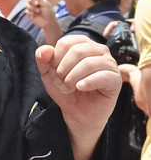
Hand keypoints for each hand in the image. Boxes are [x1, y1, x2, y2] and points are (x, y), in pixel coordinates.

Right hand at [26, 0, 61, 42]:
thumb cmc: (49, 13)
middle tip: (36, 4)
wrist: (48, 22)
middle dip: (31, 0)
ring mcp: (31, 8)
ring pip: (27, 5)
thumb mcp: (45, 5)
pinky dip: (31, 13)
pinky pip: (27, 11)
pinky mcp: (29, 13)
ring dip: (33, 8)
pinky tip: (35, 15)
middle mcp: (34, 3)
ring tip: (38, 11)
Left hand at [36, 35, 120, 159]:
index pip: (67, 41)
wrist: (77, 118)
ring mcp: (109, 67)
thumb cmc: (64, 95)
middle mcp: (98, 53)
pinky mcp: (116, 83)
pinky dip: (89, 78)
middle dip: (63, 67)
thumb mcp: (48, 79)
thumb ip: (44, 63)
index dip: (56, 57)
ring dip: (73, 75)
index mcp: (81, 47)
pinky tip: (80, 87)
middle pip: (78, 48)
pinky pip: (105, 74)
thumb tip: (42, 49)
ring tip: (70, 89)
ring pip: (91, 59)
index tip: (53, 74)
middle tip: (61, 85)